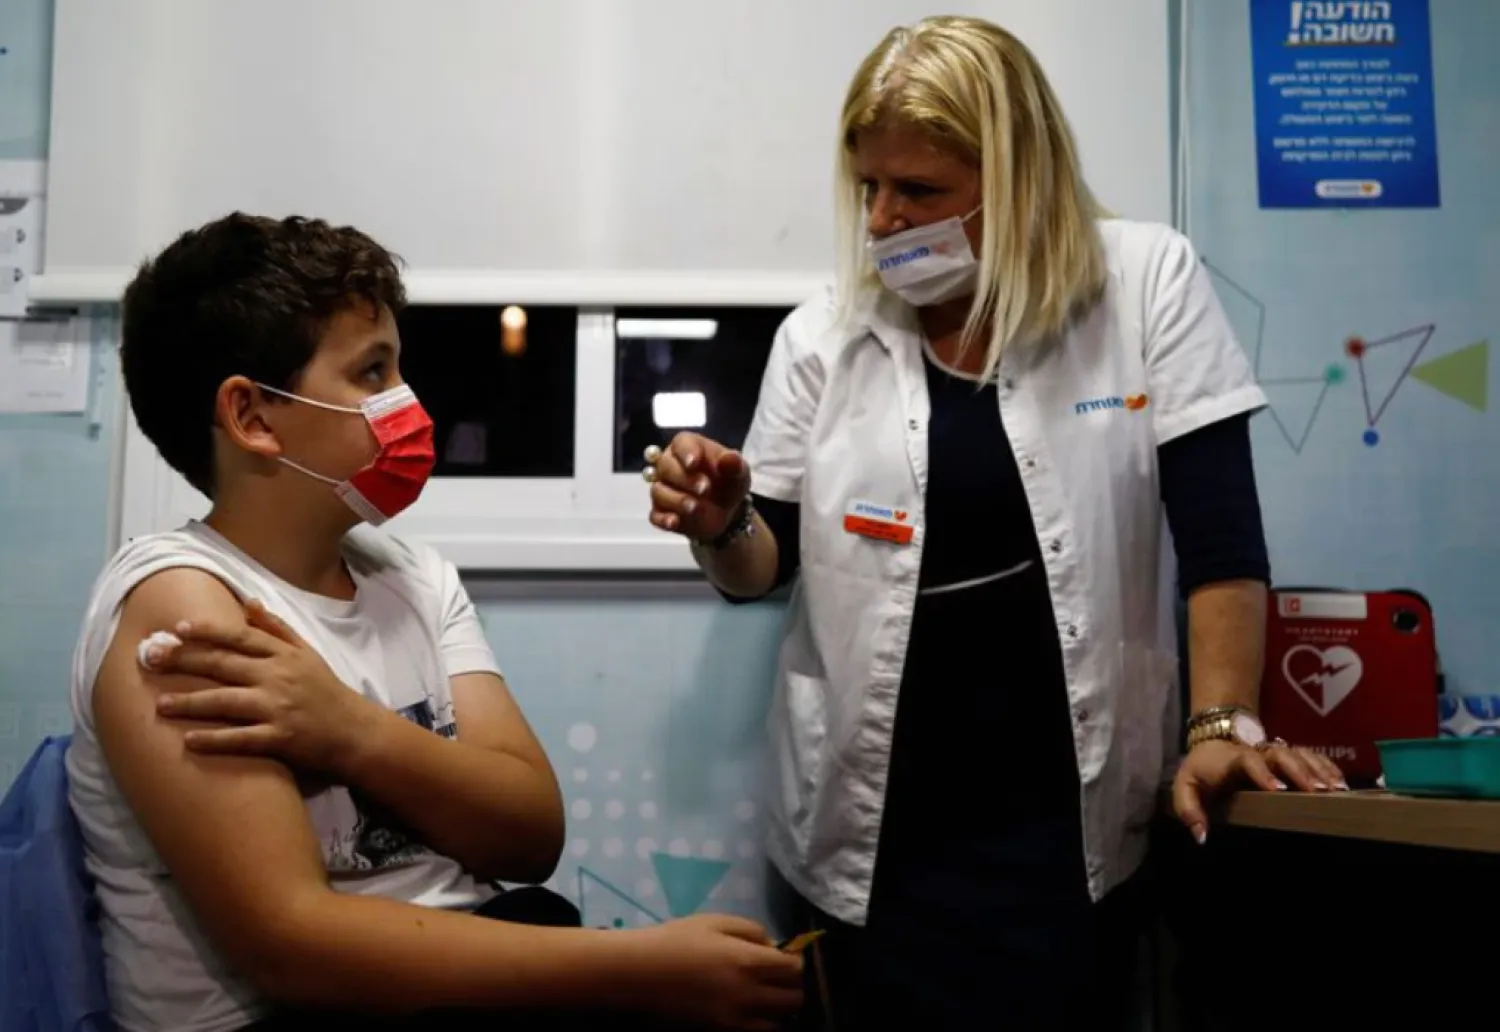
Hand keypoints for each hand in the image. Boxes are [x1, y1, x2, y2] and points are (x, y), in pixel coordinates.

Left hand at [149, 599, 377, 776]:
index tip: (178, 628)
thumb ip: (276, 628)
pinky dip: (214, 740)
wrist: (354, 731)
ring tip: (160, 704)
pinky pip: (241, 739)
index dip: (208, 631)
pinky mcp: (280, 738)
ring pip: (226, 702)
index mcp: (283, 655)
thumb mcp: (307, 652)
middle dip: (185, 661)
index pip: (240, 637)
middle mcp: (278, 677)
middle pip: (224, 665)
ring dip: (190, 702)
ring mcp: (278, 708)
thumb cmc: (326, 690)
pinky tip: (189, 741)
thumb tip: (247, 602)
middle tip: (152, 659)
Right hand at [633, 913, 803, 1029]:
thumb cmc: (676, 940)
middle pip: (793, 999)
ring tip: (765, 998)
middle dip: (792, 987)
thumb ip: (751, 930)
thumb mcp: (715, 921)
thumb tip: (773, 946)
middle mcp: (748, 994)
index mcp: (748, 961)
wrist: (639, 973)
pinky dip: (761, 1024)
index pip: (794, 969)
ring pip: (779, 1023)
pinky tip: (748, 1011)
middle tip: (778, 979)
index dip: (796, 963)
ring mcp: (735, 1019)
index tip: (787, 959)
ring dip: (778, 1010)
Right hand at [645, 432, 751, 541]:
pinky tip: (675, 522)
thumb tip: (730, 458)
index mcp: (689, 447)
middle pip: (665, 466)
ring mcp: (663, 489)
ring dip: (676, 500)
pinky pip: (656, 515)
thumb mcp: (739, 473)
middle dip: (684, 478)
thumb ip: (734, 464)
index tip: (693, 463)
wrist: (727, 511)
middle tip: (704, 489)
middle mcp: (670, 465)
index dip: (686, 452)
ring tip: (694, 508)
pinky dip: (664, 519)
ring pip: (659, 491)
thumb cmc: (729, 482)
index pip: (681, 443)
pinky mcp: (661, 512)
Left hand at [1173, 739, 1347, 843]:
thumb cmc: (1201, 771)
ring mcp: (1275, 752)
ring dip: (1319, 769)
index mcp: (1233, 759)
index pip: (1248, 760)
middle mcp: (1258, 752)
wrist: (1214, 744)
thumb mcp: (1185, 787)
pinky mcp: (1289, 755)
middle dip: (1300, 771)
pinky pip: (1312, 756)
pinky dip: (1327, 767)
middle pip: (1282, 754)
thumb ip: (1189, 809)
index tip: (1278, 789)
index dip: (1263, 772)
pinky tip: (1341, 783)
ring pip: (1301, 753)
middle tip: (1317, 790)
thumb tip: (1202, 836)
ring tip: (1337, 789)